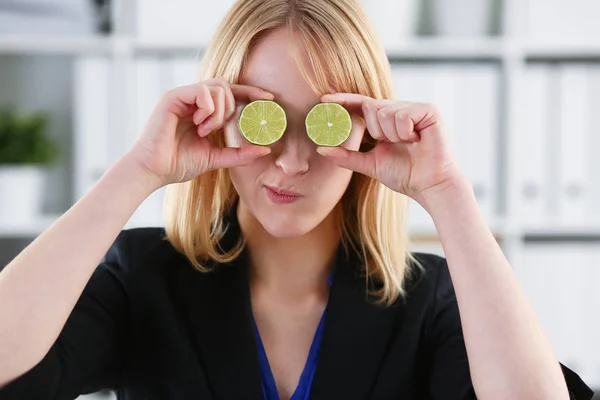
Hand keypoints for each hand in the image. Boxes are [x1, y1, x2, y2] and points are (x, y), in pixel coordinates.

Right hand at [127, 78, 273, 185]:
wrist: (154, 171)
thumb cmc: (178, 164)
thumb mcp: (216, 158)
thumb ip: (239, 153)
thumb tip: (265, 150)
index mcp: (202, 110)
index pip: (230, 93)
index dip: (251, 92)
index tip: (270, 98)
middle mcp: (192, 99)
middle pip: (226, 85)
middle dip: (231, 106)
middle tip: (219, 127)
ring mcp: (182, 96)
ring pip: (217, 86)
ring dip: (219, 111)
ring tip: (205, 130)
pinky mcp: (173, 97)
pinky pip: (202, 91)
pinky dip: (208, 109)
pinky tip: (199, 124)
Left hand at [316, 93, 464, 204]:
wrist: (429, 186)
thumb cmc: (405, 175)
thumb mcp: (370, 164)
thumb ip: (346, 156)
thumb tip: (321, 150)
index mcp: (386, 122)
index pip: (361, 105)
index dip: (343, 100)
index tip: (323, 100)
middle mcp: (399, 110)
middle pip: (370, 107)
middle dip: (375, 131)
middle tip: (391, 144)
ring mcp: (414, 108)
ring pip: (384, 111)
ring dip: (391, 134)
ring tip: (408, 144)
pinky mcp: (429, 110)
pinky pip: (401, 114)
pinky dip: (404, 131)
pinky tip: (416, 140)